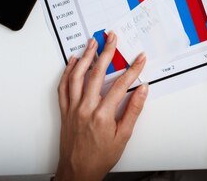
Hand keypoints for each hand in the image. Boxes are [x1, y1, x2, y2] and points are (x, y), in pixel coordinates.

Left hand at [56, 33, 147, 180]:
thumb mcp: (123, 137)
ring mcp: (73, 108)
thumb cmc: (100, 157)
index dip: (133, 69)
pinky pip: (64, 87)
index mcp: (102, 115)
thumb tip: (142, 90)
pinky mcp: (65, 111)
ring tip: (92, 43)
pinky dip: (67, 72)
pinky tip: (73, 61)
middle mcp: (85, 108)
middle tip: (112, 38)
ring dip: (85, 57)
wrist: (77, 172)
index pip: (120, 85)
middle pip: (96, 74)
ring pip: (77, 76)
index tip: (140, 58)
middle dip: (106, 52)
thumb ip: (133, 111)